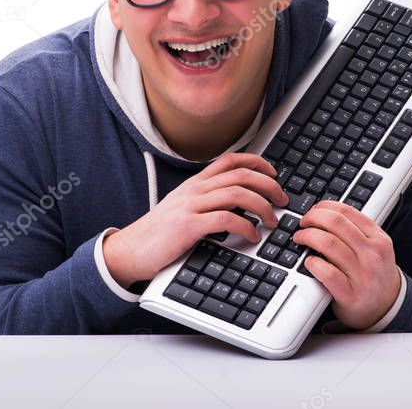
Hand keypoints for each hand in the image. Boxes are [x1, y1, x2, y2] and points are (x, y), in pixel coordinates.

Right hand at [102, 153, 287, 288]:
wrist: (130, 250)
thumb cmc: (158, 233)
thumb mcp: (182, 207)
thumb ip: (206, 201)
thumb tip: (238, 204)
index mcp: (195, 183)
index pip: (230, 160)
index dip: (257, 163)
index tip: (273, 174)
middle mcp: (194, 189)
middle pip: (240, 175)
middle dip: (268, 185)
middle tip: (282, 200)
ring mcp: (190, 206)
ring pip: (237, 193)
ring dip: (262, 206)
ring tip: (271, 221)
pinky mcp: (188, 226)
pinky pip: (226, 219)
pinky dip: (245, 226)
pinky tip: (252, 236)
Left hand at [293, 200, 401, 330]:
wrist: (387, 308)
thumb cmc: (376, 274)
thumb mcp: (376, 248)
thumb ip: (357, 230)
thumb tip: (325, 212)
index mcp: (378, 239)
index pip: (347, 212)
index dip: (324, 207)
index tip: (314, 210)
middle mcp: (372, 254)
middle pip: (335, 223)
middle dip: (312, 218)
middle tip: (303, 223)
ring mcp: (362, 275)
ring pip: (328, 244)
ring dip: (307, 237)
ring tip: (301, 239)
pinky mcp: (350, 295)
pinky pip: (326, 273)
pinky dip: (312, 263)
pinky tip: (309, 261)